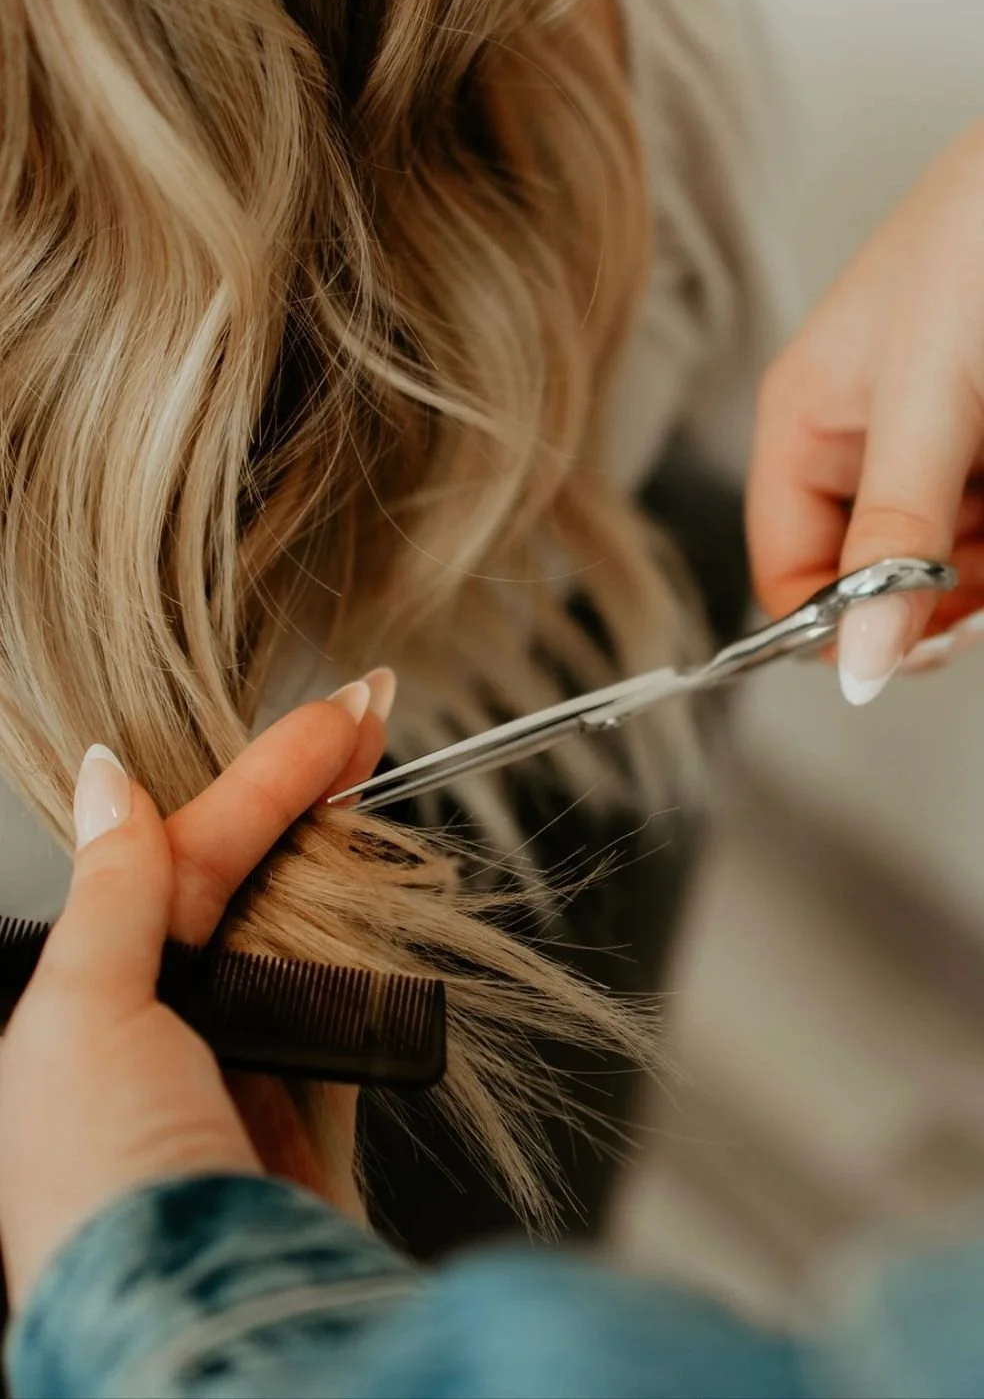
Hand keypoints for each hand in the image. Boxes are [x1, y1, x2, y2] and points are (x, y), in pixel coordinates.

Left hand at [0, 670, 393, 1312]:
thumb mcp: (81, 1018)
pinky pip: (350, 1001)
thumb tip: (104, 780)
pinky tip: (395, 892)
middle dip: (308, 798)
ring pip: (305, 928)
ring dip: (346, 862)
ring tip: (378, 782)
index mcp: (91, 998)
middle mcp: (164, 1024)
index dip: (259, 781)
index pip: (182, 855)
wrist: (210, 1324)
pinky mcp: (312, 1106)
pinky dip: (374, 949)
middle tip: (369, 717)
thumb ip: (113, 892)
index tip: (336, 714)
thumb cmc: (103, 1189)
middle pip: (249, 879)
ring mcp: (243, 1063)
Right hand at [748, 123, 983, 702]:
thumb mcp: (926, 408)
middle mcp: (860, 443)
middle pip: (874, 577)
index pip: (791, 571)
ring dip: (978, 577)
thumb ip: (894, 540)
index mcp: (804, 427)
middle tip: (976, 609)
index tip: (904, 652)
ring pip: (945, 560)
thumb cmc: (977, 241)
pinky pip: (983, 525)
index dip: (839, 624)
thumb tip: (858, 661)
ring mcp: (932, 442)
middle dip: (928, 605)